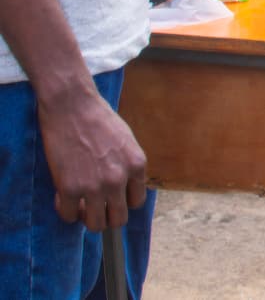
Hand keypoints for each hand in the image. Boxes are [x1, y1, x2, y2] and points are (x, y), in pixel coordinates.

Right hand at [37, 85, 146, 231]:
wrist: (72, 106)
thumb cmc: (99, 119)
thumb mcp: (127, 141)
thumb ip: (128, 165)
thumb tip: (125, 187)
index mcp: (137, 166)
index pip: (136, 201)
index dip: (122, 201)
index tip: (112, 198)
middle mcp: (119, 179)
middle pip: (118, 219)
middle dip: (107, 216)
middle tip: (94, 207)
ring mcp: (94, 186)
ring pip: (96, 224)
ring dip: (87, 218)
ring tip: (79, 206)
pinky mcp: (69, 188)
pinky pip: (68, 215)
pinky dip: (65, 210)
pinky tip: (62, 197)